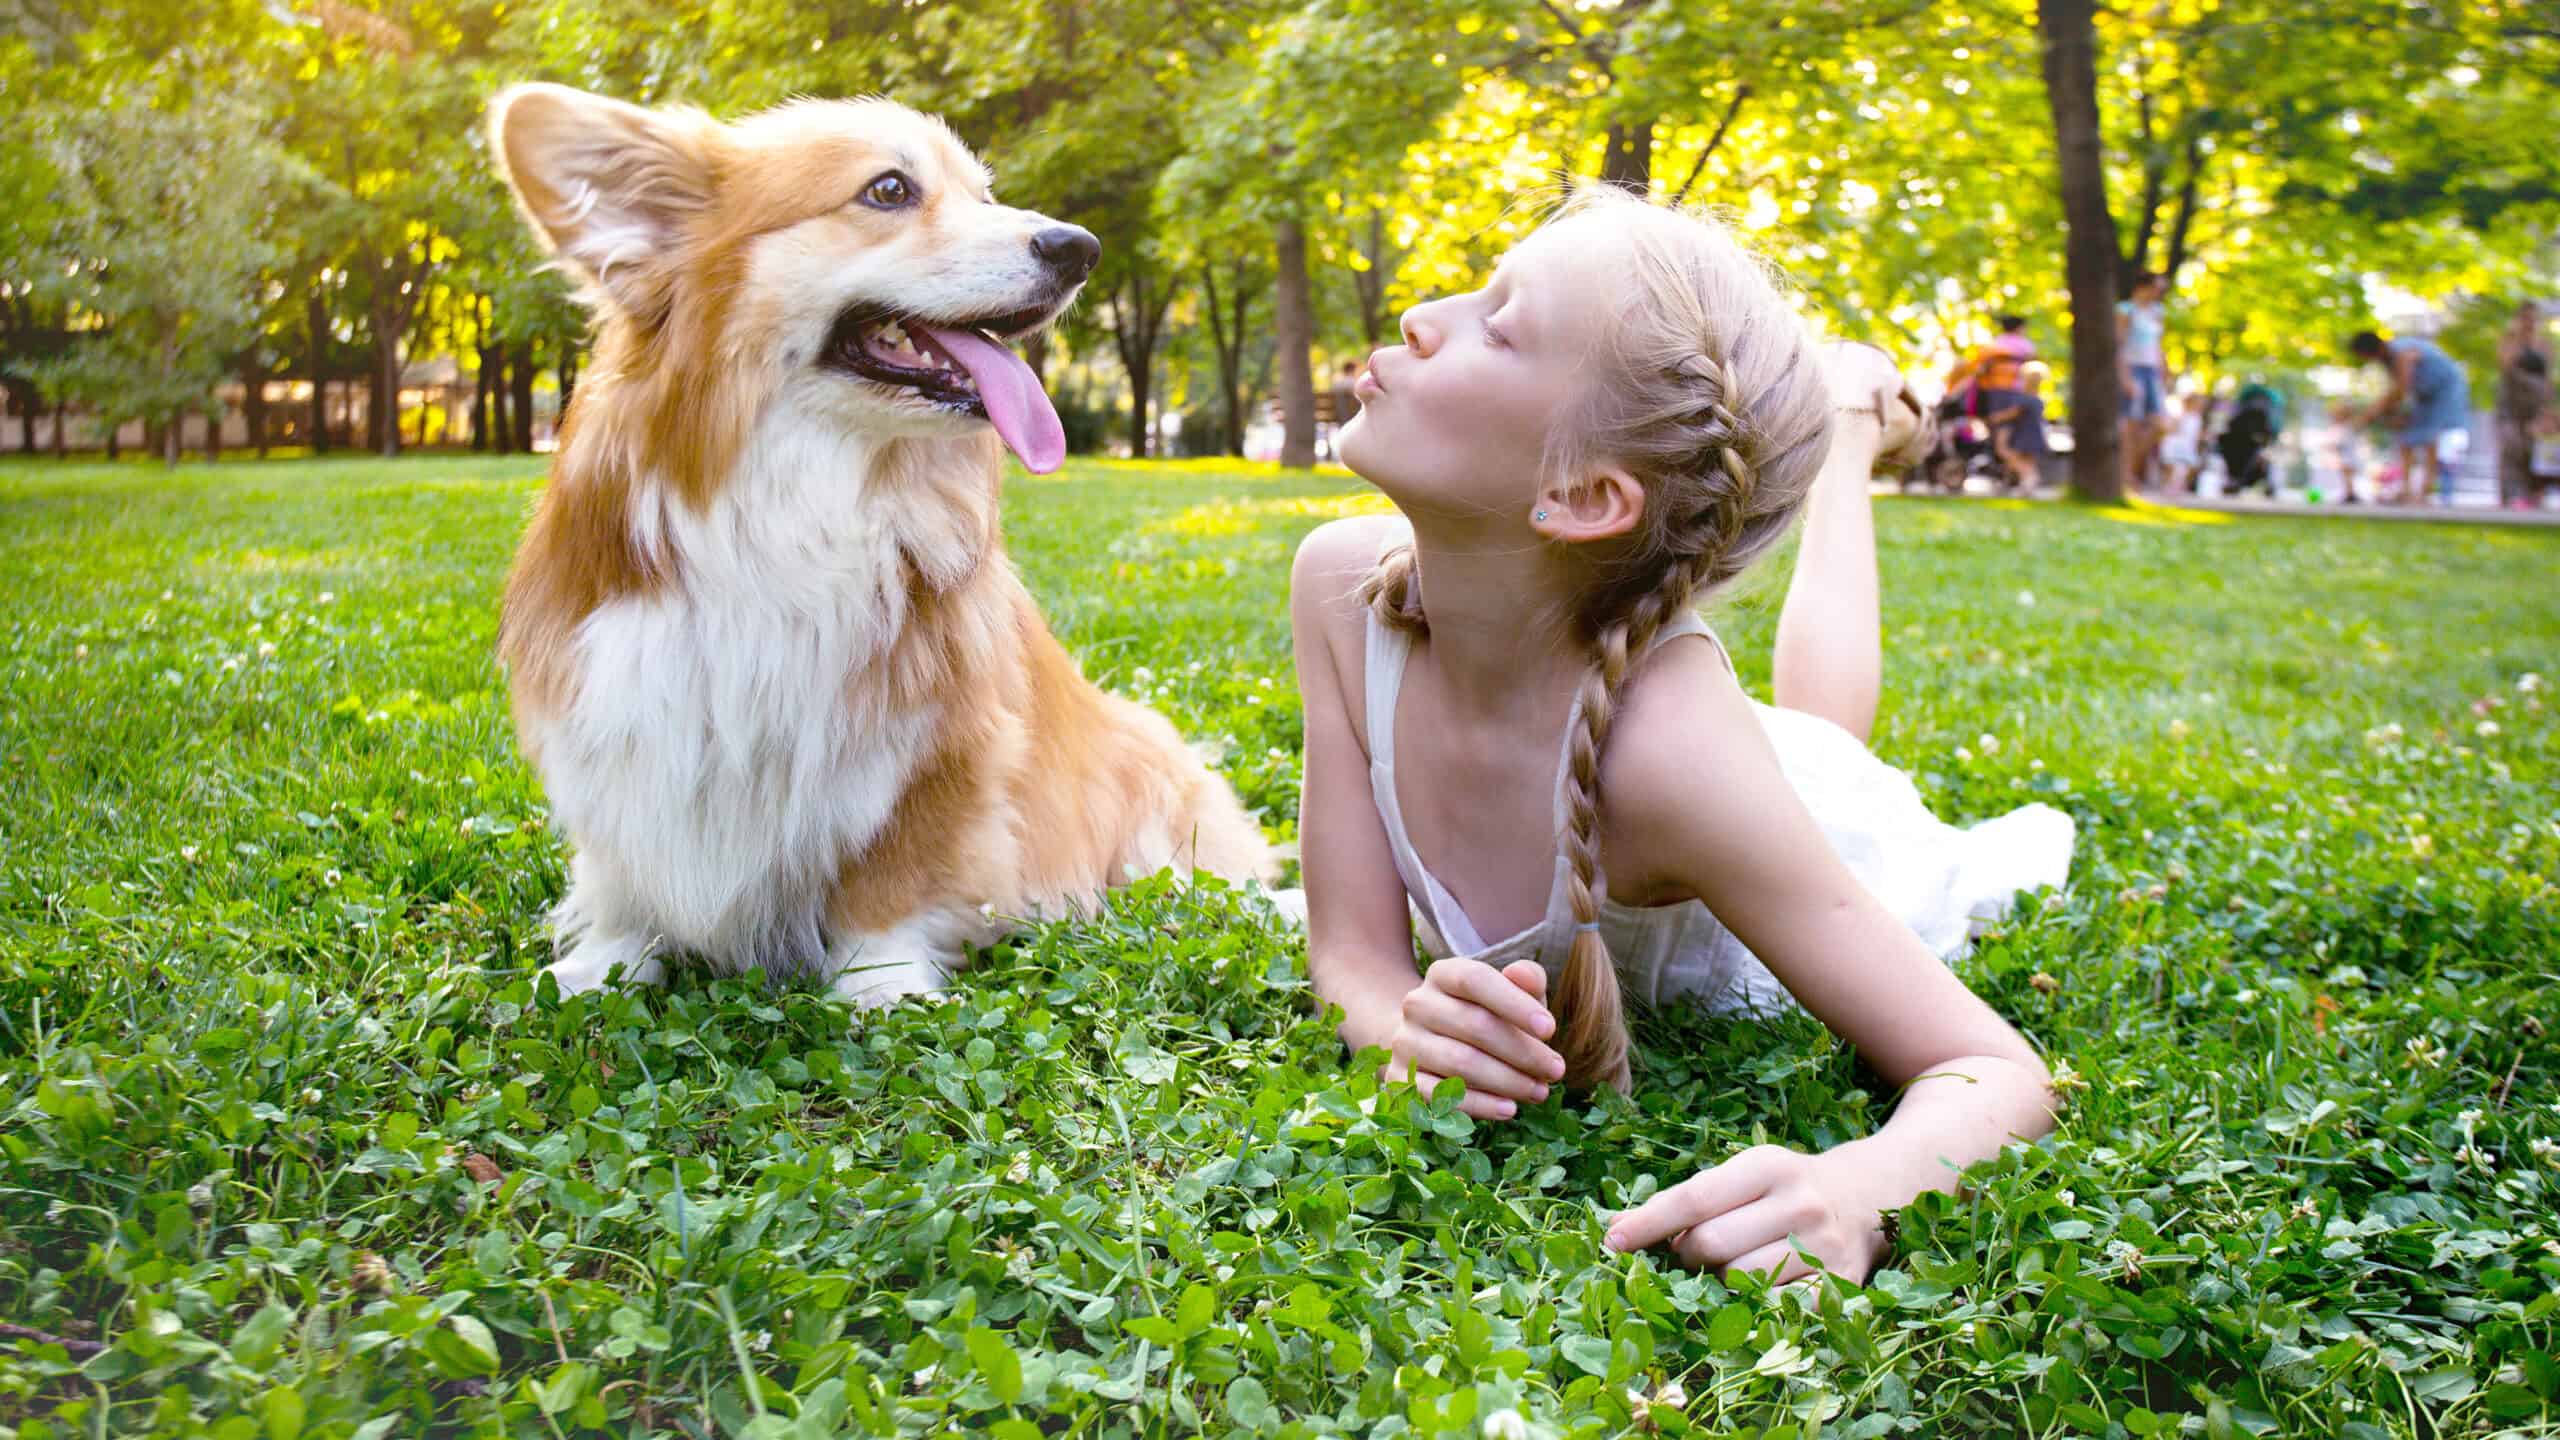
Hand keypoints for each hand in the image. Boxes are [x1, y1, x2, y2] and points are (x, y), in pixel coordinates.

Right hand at [1382, 957, 1563, 1120]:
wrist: (1427, 1042)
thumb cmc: (1482, 1014)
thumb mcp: (1507, 993)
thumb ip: (1525, 980)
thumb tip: (1525, 975)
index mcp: (1442, 974)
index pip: (1475, 980)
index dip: (1514, 1004)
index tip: (1550, 1029)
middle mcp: (1417, 1004)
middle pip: (1474, 1025)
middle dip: (1523, 1051)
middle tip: (1556, 1070)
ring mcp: (1405, 1042)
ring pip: (1460, 1062)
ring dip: (1507, 1080)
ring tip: (1540, 1091)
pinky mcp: (1400, 1078)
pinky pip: (1440, 1095)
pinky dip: (1479, 1105)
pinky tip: (1509, 1109)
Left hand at [1603, 1145, 1889, 1284]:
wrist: (1870, 1197)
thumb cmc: (1786, 1188)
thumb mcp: (1742, 1177)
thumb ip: (1685, 1200)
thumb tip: (1613, 1227)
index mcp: (1768, 1166)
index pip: (1693, 1199)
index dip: (1648, 1224)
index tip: (1612, 1242)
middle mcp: (1800, 1202)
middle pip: (1712, 1245)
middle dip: (1687, 1256)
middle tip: (1693, 1255)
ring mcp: (1823, 1245)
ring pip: (1739, 1280)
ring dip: (1720, 1283)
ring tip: (1733, 1268)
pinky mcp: (1840, 1286)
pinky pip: (1775, 1310)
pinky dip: (1753, 1308)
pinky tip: (1755, 1294)